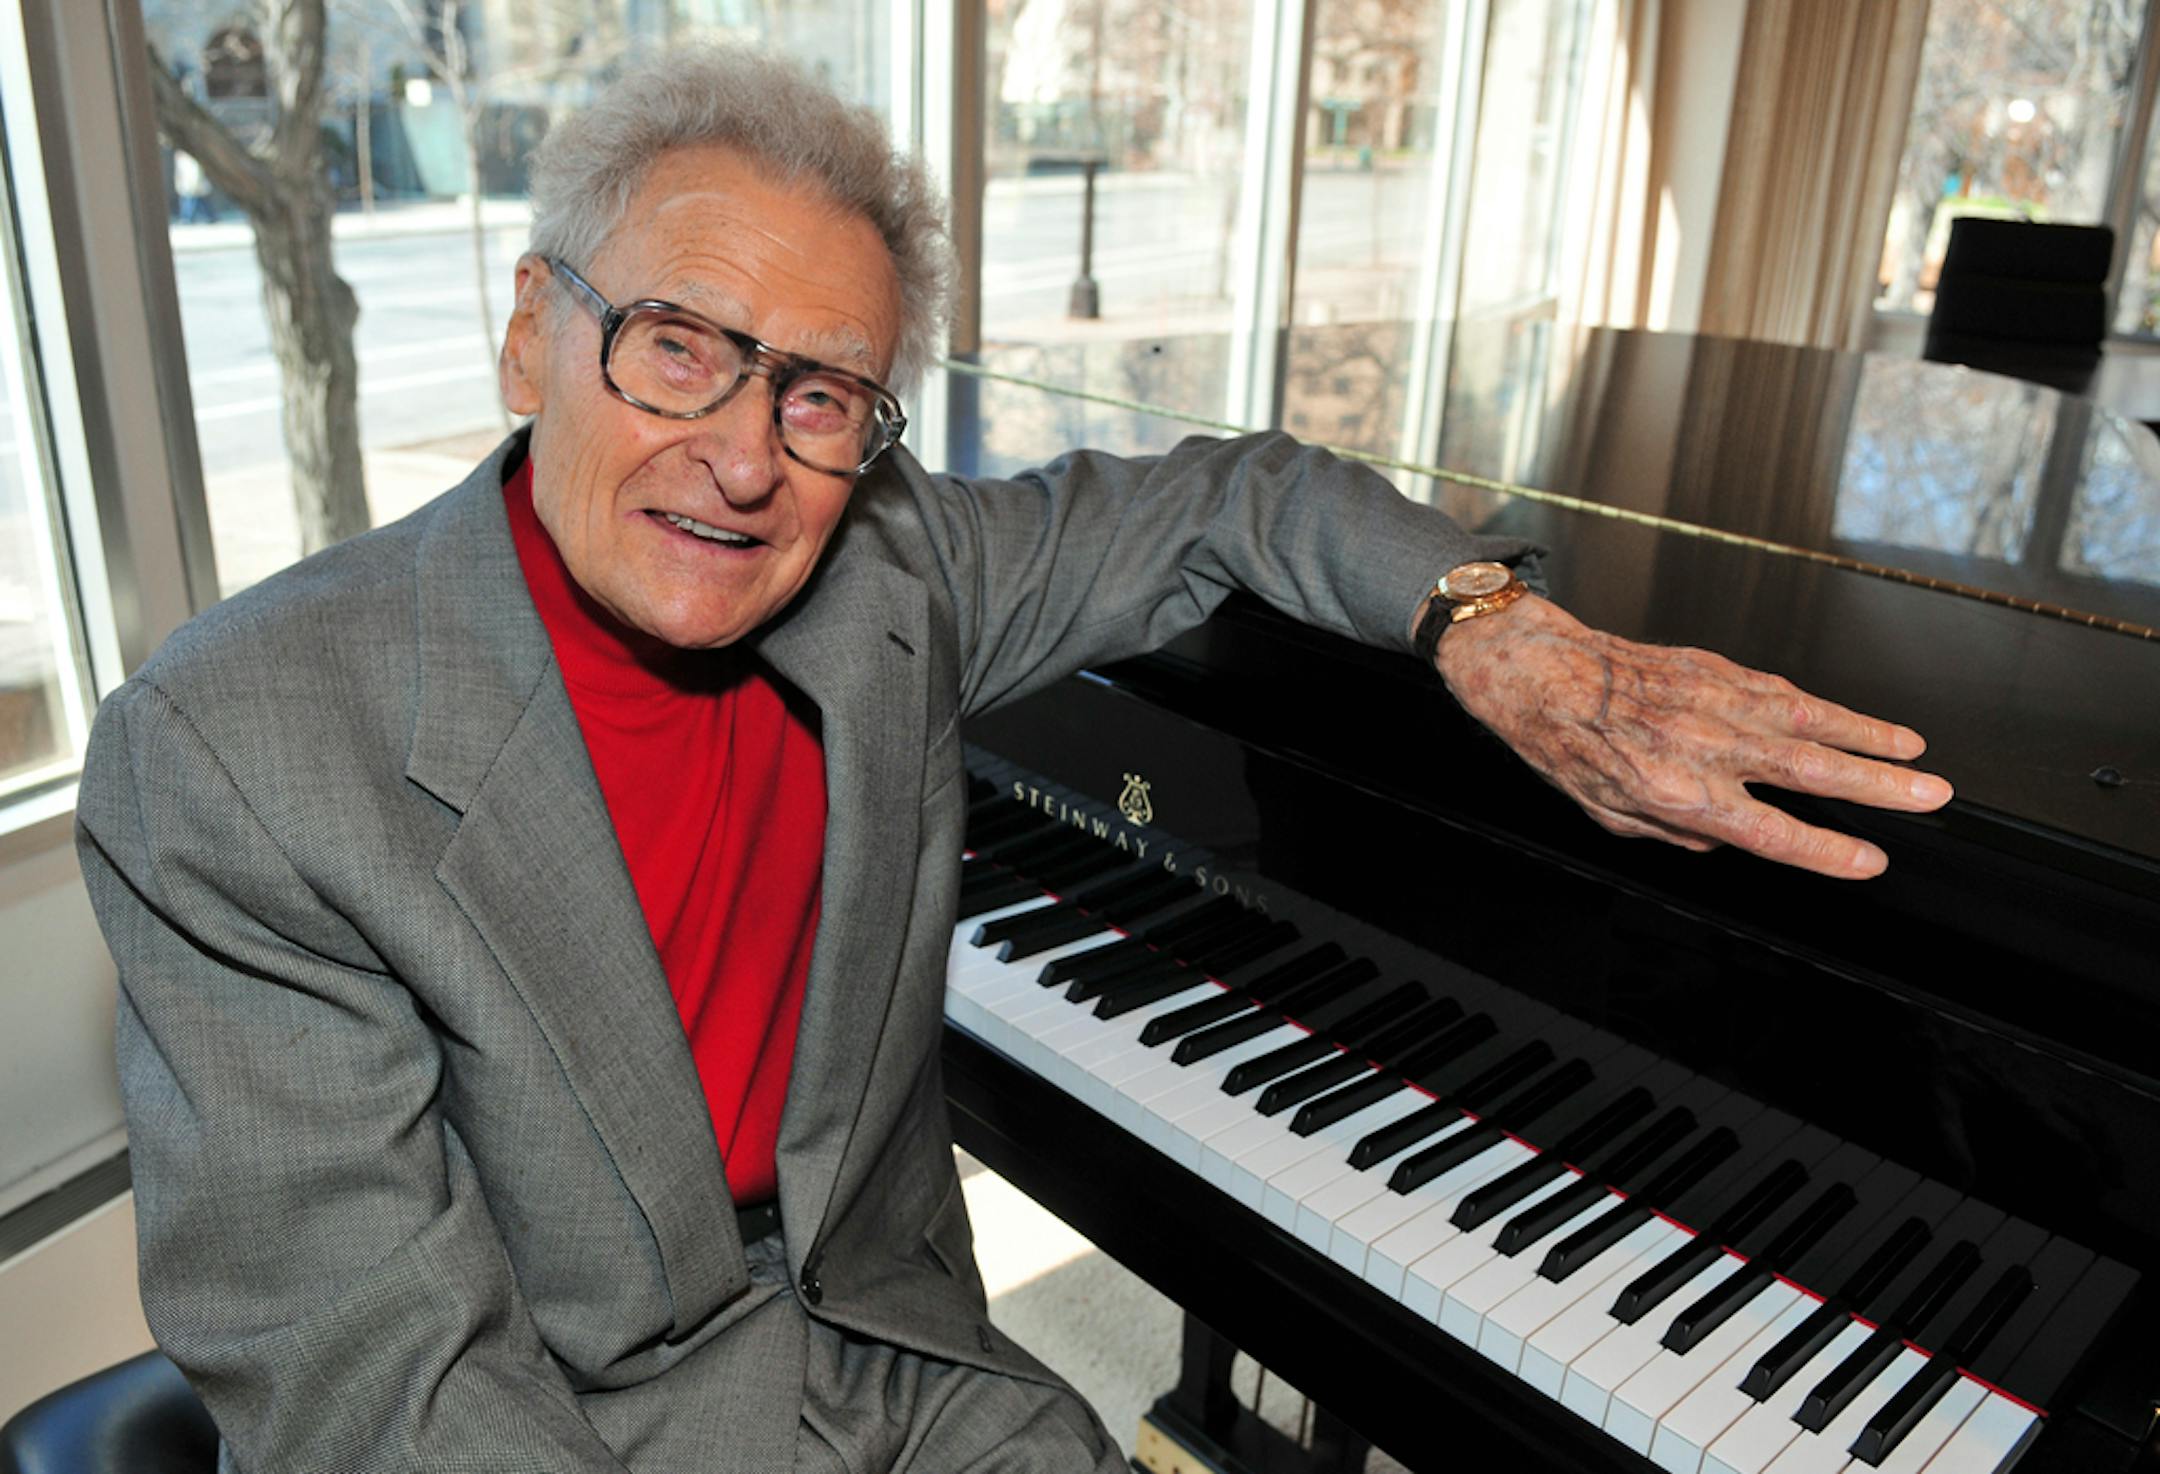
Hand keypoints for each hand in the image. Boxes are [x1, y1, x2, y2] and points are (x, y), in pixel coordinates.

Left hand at [1426, 595, 1953, 877]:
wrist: (1539, 670)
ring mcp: (1714, 702)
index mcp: (1676, 792)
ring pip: (1808, 721)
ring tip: (1915, 756)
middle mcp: (1704, 745)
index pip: (1768, 832)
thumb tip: (1728, 840)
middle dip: (1878, 787)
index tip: (1869, 861)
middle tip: (1932, 798)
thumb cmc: (1566, 745)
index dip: (1824, 851)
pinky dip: (1826, 708)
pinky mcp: (1715, 669)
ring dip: (1869, 739)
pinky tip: (1856, 721)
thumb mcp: (1611, 816)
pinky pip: (1783, 692)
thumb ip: (1677, 834)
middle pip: (1810, 771)